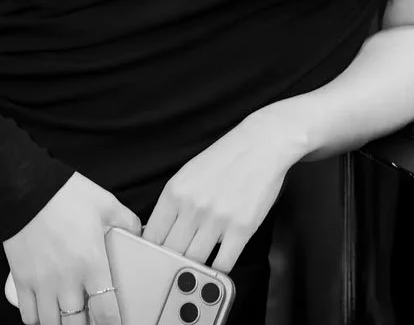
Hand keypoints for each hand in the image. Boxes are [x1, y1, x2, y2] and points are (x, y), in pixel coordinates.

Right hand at [2, 171, 141, 324]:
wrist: (26, 187)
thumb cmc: (65, 193)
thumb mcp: (105, 203)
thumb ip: (126, 222)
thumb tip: (139, 235)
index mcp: (91, 263)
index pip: (106, 311)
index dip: (113, 324)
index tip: (115, 323)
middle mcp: (67, 280)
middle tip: (91, 316)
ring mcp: (42, 284)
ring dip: (63, 323)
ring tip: (70, 315)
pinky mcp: (21, 281)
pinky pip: (29, 316)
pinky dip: (38, 319)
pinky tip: (47, 310)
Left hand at [141, 110, 300, 273]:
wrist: (261, 144)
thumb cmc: (224, 159)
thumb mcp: (189, 174)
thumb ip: (173, 203)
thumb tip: (159, 235)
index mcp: (175, 191)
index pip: (152, 236)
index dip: (151, 253)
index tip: (155, 260)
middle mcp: (192, 206)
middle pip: (171, 253)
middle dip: (173, 262)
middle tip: (178, 265)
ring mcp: (217, 219)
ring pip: (195, 262)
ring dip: (196, 267)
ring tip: (199, 264)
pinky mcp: (242, 228)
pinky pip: (222, 264)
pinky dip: (218, 270)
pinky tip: (218, 263)